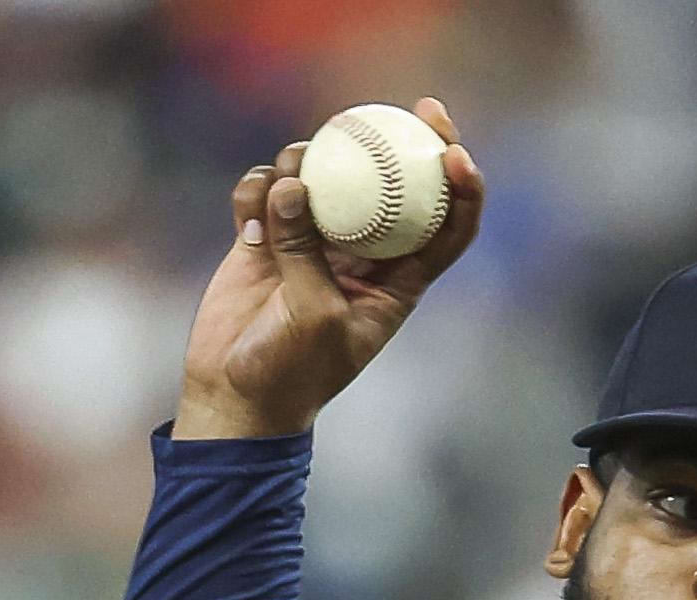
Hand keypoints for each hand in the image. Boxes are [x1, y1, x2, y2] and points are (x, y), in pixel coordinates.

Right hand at [176, 95, 485, 440]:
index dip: (462, 186)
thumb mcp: (312, 314)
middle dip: (402, 141)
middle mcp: (361, 256)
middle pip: (392, 185)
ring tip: (290, 175)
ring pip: (322, 178)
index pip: (447, 227)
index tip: (452, 149)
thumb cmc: (291, 370)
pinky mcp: (265, 240)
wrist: (234, 395)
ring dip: (307, 163)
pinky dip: (258, 190)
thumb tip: (294, 182)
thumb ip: (307, 249)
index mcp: (397, 283)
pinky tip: (251, 210)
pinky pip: (266, 194)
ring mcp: (312, 244)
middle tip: (404, 108)